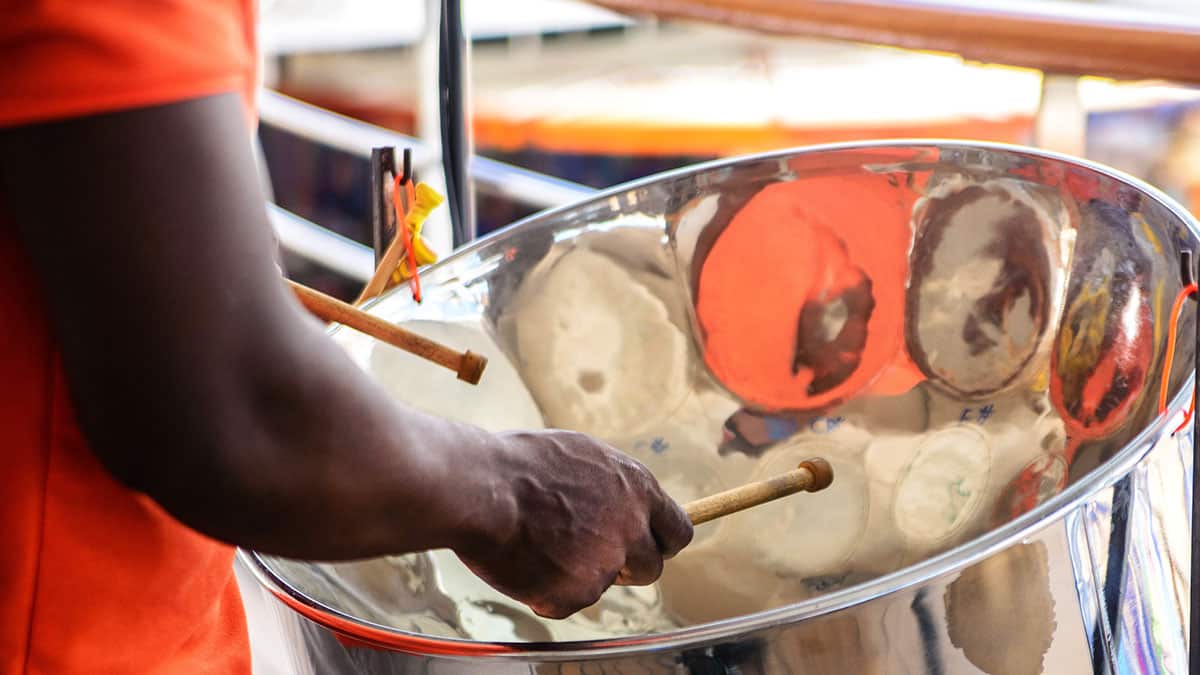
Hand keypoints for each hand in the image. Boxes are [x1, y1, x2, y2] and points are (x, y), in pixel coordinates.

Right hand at [453, 430, 692, 618]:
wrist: (482, 487)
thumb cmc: (518, 464)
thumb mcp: (581, 455)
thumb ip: (611, 485)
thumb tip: (620, 500)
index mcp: (636, 487)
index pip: (678, 528)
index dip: (661, 541)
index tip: (648, 546)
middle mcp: (631, 527)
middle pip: (651, 567)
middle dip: (626, 567)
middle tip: (588, 555)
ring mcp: (606, 563)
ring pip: (603, 584)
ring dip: (579, 575)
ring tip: (539, 546)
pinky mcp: (578, 593)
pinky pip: (566, 601)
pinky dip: (547, 591)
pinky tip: (523, 561)